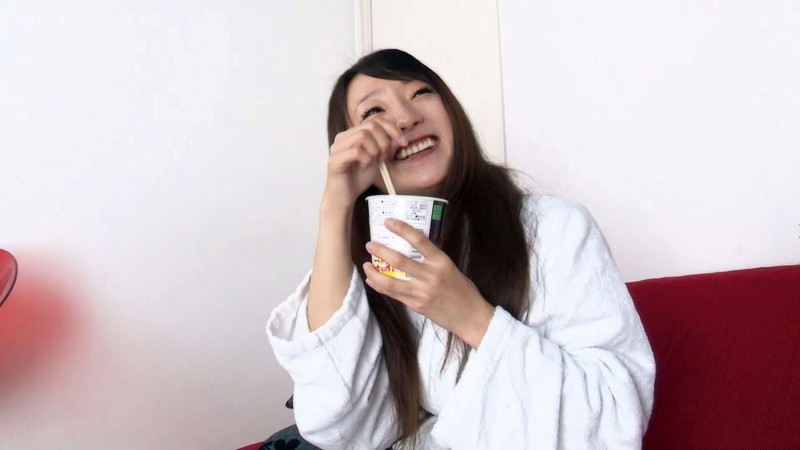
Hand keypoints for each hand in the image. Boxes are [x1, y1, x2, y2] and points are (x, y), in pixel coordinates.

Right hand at [324, 117, 406, 207]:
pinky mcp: (334, 160)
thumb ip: (385, 146)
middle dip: (384, 141)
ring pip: (363, 136)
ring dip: (375, 150)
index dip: (392, 129)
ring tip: (373, 162)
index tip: (403, 142)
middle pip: (370, 125)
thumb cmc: (358, 178)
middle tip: (383, 157)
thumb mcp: (377, 159)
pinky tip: (365, 167)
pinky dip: (366, 159)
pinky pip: (356, 151)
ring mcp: (337, 148)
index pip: (375, 120)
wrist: (344, 198)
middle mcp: (342, 137)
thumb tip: (399, 136)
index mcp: (352, 134)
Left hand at [363, 218, 495, 348]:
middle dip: (381, 251)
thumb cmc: (462, 289)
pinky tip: (372, 280)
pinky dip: (380, 286)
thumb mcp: (450, 268)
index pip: (419, 240)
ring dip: (374, 272)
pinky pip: (394, 294)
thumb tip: (411, 246)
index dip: (402, 229)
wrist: (470, 317)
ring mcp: (422, 292)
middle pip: (400, 260)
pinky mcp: (416, 305)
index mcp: (442, 262)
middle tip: (370, 244)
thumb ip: (432, 259)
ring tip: (365, 265)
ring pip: (391, 281)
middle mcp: (431, 276)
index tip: (388, 221)